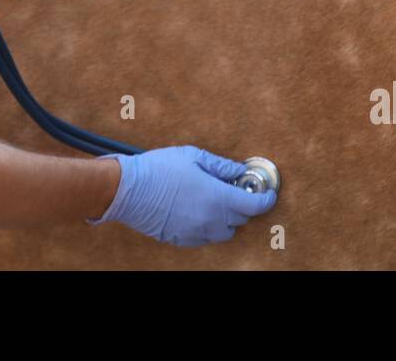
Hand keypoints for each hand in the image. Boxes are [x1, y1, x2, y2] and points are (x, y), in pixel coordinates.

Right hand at [86, 146, 277, 246]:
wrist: (128, 189)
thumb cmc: (158, 169)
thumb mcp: (193, 157)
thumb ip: (221, 166)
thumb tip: (239, 170)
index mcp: (217, 199)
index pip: (254, 206)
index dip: (265, 199)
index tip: (268, 194)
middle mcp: (211, 220)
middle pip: (240, 220)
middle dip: (242, 205)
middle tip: (234, 189)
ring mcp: (196, 232)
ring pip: (224, 232)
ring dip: (226, 219)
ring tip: (215, 201)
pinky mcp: (182, 239)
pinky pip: (205, 236)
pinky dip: (208, 226)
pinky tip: (197, 209)